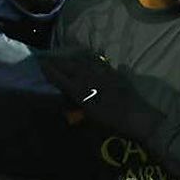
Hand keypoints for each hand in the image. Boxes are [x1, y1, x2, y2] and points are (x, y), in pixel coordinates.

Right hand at [40, 47, 159, 143]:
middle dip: (58, 62)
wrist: (139, 118)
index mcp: (82, 92)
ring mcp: (104, 74)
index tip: (40, 63)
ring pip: (83, 62)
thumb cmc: (114, 124)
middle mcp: (90, 79)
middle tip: (47, 57)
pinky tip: (88, 56)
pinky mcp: (115, 74)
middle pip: (71, 67)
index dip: (50, 70)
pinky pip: (99, 62)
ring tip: (63, 55)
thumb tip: (68, 95)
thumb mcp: (91, 119)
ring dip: (72, 58)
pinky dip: (90, 58)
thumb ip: (78, 106)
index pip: (61, 78)